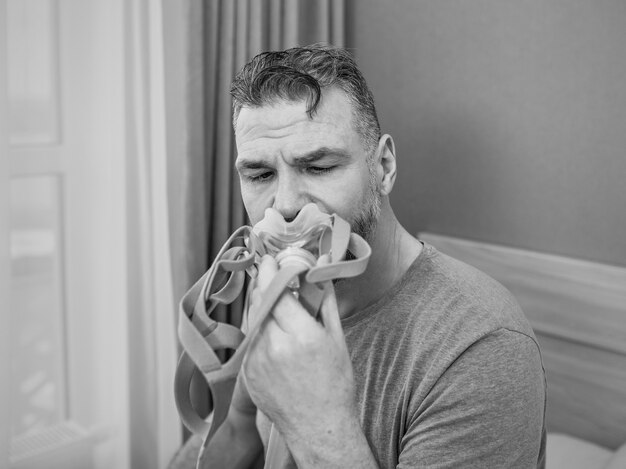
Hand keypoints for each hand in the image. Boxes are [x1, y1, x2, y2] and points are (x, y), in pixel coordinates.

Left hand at [242, 255, 356, 443]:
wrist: (319, 427)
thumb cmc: (334, 384)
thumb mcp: (336, 338)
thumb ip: (325, 298)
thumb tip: (324, 265)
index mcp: (301, 335)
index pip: (276, 289)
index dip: (272, 270)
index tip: (272, 258)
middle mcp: (274, 346)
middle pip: (259, 300)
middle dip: (264, 283)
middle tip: (273, 273)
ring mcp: (256, 361)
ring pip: (251, 318)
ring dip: (260, 304)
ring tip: (274, 301)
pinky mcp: (247, 373)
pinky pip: (249, 339)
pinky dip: (258, 328)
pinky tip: (272, 329)